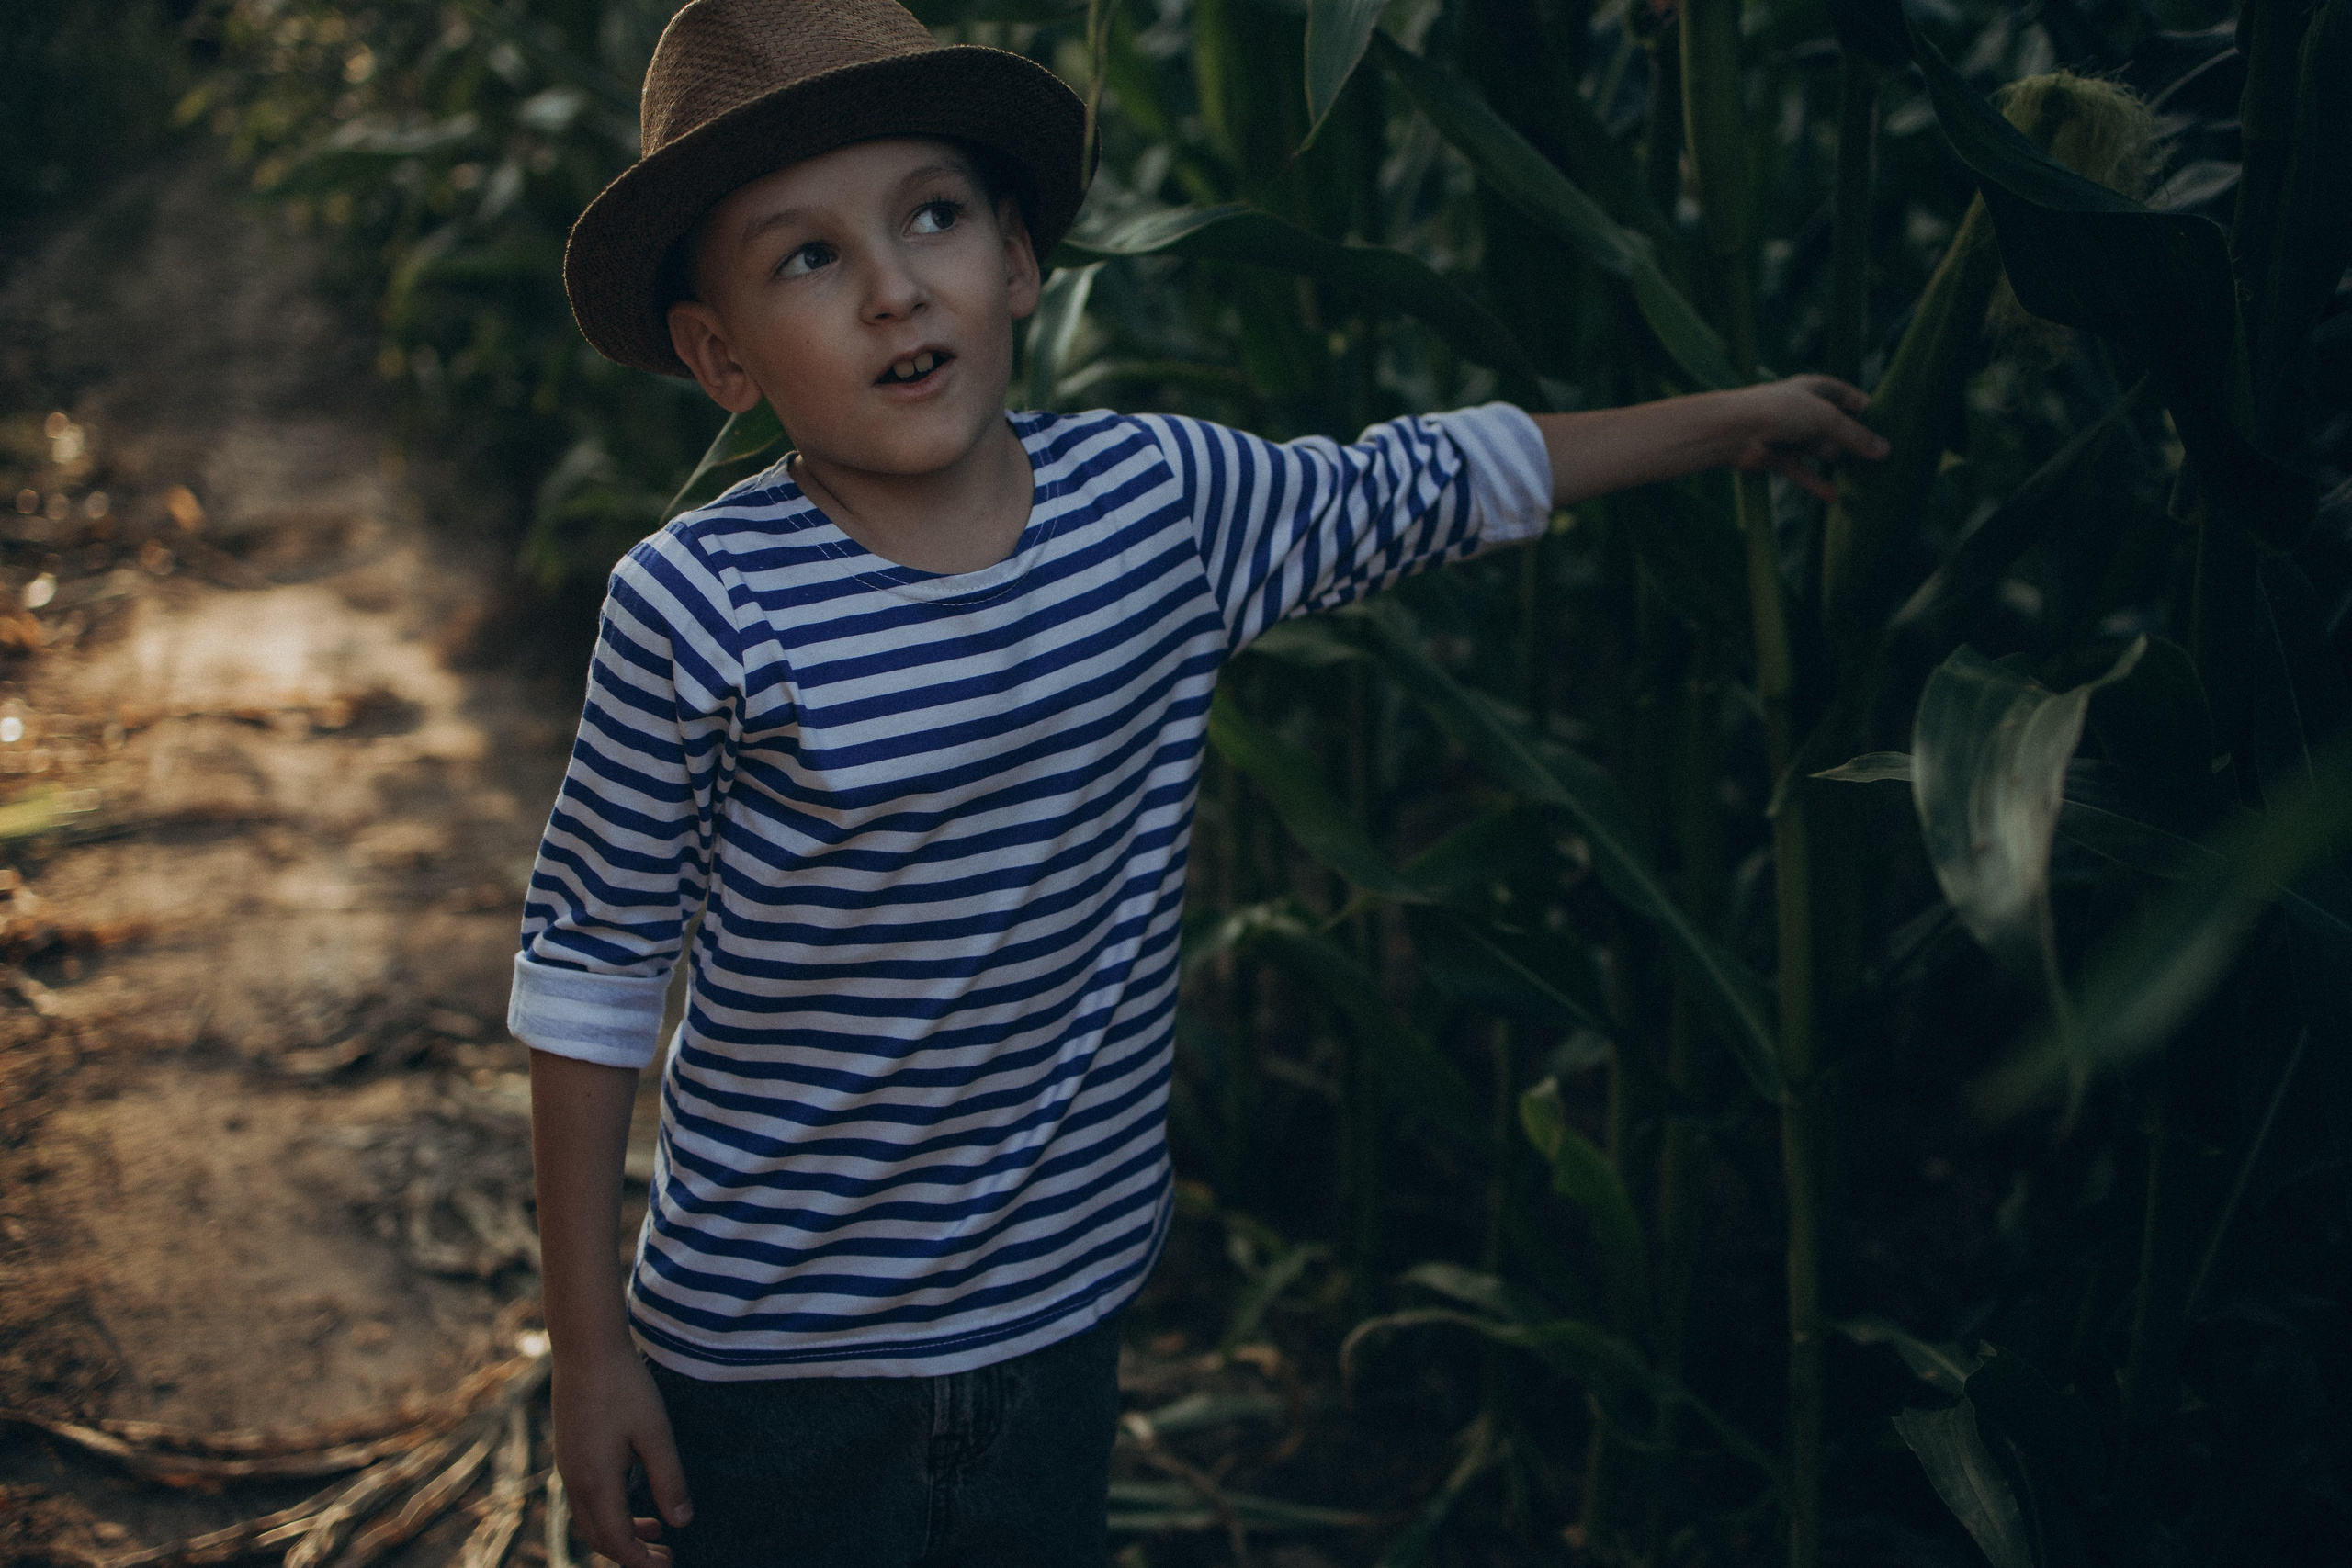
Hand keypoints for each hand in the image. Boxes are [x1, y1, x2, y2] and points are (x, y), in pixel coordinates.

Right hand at [551, 1346, 691, 1567]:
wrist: (585, 1348)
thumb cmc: (624, 1386)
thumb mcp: (655, 1433)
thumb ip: (668, 1479)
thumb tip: (682, 1523)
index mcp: (596, 1482)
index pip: (616, 1541)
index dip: (640, 1561)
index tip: (668, 1565)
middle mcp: (575, 1481)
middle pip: (599, 1537)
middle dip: (630, 1554)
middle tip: (666, 1555)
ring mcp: (567, 1466)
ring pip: (590, 1518)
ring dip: (620, 1531)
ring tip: (656, 1530)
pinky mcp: (569, 1451)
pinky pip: (585, 1497)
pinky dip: (609, 1509)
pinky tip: (634, 1494)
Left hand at [1726, 374, 1888, 503]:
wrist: (1733, 430)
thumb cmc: (1779, 412)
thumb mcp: (1826, 419)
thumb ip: (1855, 436)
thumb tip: (1886, 451)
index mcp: (1816, 389)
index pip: (1851, 398)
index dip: (1870, 412)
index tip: (1892, 429)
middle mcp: (1805, 410)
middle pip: (1839, 428)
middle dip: (1858, 442)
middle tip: (1885, 460)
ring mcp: (1792, 435)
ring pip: (1823, 451)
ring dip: (1841, 464)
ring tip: (1868, 480)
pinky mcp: (1779, 458)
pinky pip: (1804, 473)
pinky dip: (1818, 485)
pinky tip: (1836, 498)